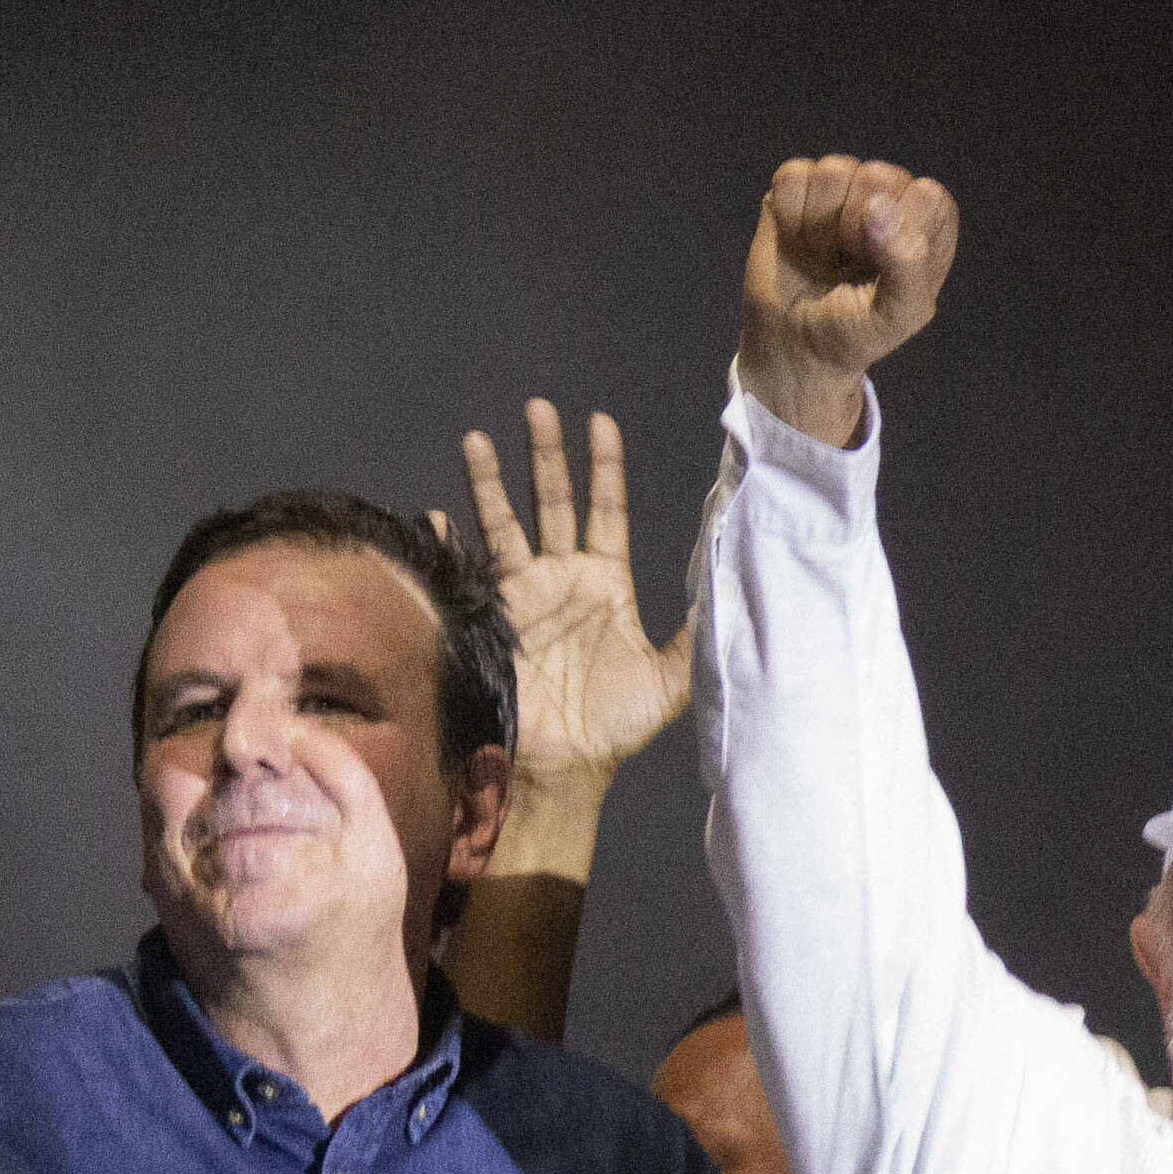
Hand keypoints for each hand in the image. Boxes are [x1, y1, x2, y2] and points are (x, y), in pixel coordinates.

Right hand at [441, 398, 690, 805]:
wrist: (566, 765)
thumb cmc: (617, 726)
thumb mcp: (671, 681)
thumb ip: (697, 637)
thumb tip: (732, 592)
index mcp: (606, 583)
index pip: (606, 510)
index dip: (604, 467)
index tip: (600, 422)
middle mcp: (563, 578)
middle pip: (554, 501)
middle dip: (547, 455)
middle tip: (539, 408)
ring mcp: (523, 594)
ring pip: (504, 523)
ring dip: (490, 482)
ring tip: (477, 439)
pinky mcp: (492, 618)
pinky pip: (467, 571)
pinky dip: (451, 544)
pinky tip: (441, 516)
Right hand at [737, 154, 957, 445]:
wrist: (794, 343)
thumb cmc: (855, 330)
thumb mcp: (896, 315)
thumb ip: (907, 265)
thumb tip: (880, 207)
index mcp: (928, 221)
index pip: (925, 196)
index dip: (898, 234)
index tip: (881, 270)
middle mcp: (890, 195)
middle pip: (876, 176)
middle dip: (854, 229)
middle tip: (847, 264)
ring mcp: (842, 187)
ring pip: (832, 171)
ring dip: (819, 225)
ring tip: (822, 256)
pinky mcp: (799, 186)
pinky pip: (792, 175)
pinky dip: (789, 214)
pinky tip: (797, 240)